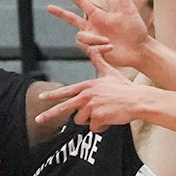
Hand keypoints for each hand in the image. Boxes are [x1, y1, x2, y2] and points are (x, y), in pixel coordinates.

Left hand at [33, 53, 156, 132]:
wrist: (137, 100)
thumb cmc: (125, 88)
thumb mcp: (110, 72)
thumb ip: (99, 61)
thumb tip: (95, 48)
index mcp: (87, 86)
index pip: (66, 91)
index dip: (52, 94)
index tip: (41, 97)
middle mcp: (86, 95)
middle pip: (64, 107)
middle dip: (49, 114)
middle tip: (38, 119)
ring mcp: (91, 106)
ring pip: (81, 121)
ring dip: (92, 121)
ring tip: (104, 114)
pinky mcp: (97, 117)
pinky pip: (93, 128)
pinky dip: (101, 127)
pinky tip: (110, 119)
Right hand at [47, 0, 153, 69]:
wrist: (141, 50)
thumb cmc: (137, 31)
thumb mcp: (129, 11)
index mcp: (99, 16)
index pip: (82, 3)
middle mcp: (93, 26)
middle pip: (72, 19)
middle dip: (60, 13)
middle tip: (48, 7)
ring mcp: (93, 39)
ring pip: (81, 36)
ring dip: (94, 38)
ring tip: (109, 41)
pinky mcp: (94, 51)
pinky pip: (89, 48)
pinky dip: (100, 47)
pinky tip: (111, 48)